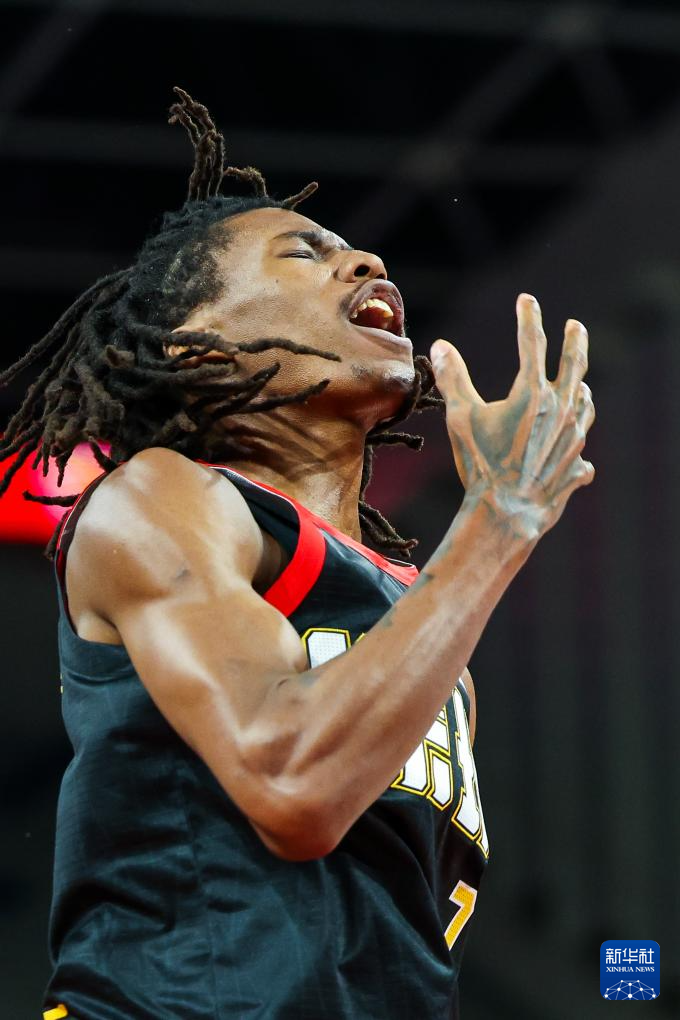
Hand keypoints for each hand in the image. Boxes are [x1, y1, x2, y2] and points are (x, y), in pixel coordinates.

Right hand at [430, 293, 594, 539]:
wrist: (507, 512)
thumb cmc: (481, 463)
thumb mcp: (460, 417)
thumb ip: (453, 378)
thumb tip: (440, 346)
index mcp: (533, 392)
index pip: (532, 342)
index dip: (528, 317)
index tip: (526, 300)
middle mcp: (561, 409)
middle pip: (574, 364)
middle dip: (575, 341)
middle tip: (576, 326)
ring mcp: (573, 437)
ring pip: (584, 404)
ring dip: (580, 389)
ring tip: (579, 384)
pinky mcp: (575, 464)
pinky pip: (582, 445)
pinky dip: (578, 435)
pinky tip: (575, 440)